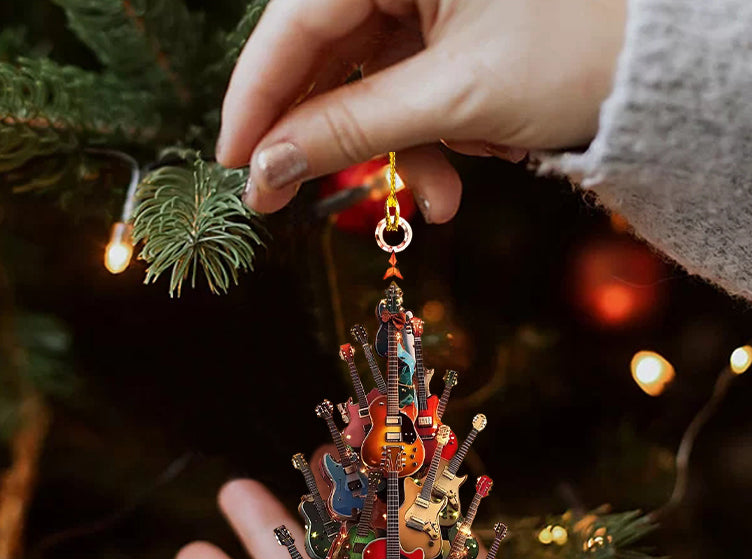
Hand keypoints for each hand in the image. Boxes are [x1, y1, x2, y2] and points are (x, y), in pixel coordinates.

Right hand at [217, 0, 625, 219]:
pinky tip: (468, 163)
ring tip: (442, 199)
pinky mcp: (450, 27)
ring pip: (372, 82)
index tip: (235, 162)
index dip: (256, 98)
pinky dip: (428, 136)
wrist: (660, 72)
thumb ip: (350, 129)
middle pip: (328, 55)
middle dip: (330, 136)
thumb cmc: (577, 57)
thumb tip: (268, 165)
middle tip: (292, 199)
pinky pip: (410, 87)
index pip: (294, 22)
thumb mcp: (454, 98)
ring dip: (398, 149)